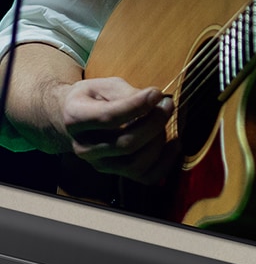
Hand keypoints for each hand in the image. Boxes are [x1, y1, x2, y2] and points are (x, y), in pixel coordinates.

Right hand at [60, 77, 179, 184]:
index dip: (137, 106)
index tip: (157, 93)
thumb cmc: (93, 99)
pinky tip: (174, 143)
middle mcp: (84, 147)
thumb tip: (155, 100)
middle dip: (154, 123)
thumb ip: (127, 93)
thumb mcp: (104, 86)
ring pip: (136, 163)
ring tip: (164, 120)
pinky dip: (165, 162)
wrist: (72, 121)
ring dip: (158, 140)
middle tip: (167, 104)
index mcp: (76, 119)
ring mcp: (99, 164)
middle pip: (126, 144)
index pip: (109, 118)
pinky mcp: (115, 173)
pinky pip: (145, 177)